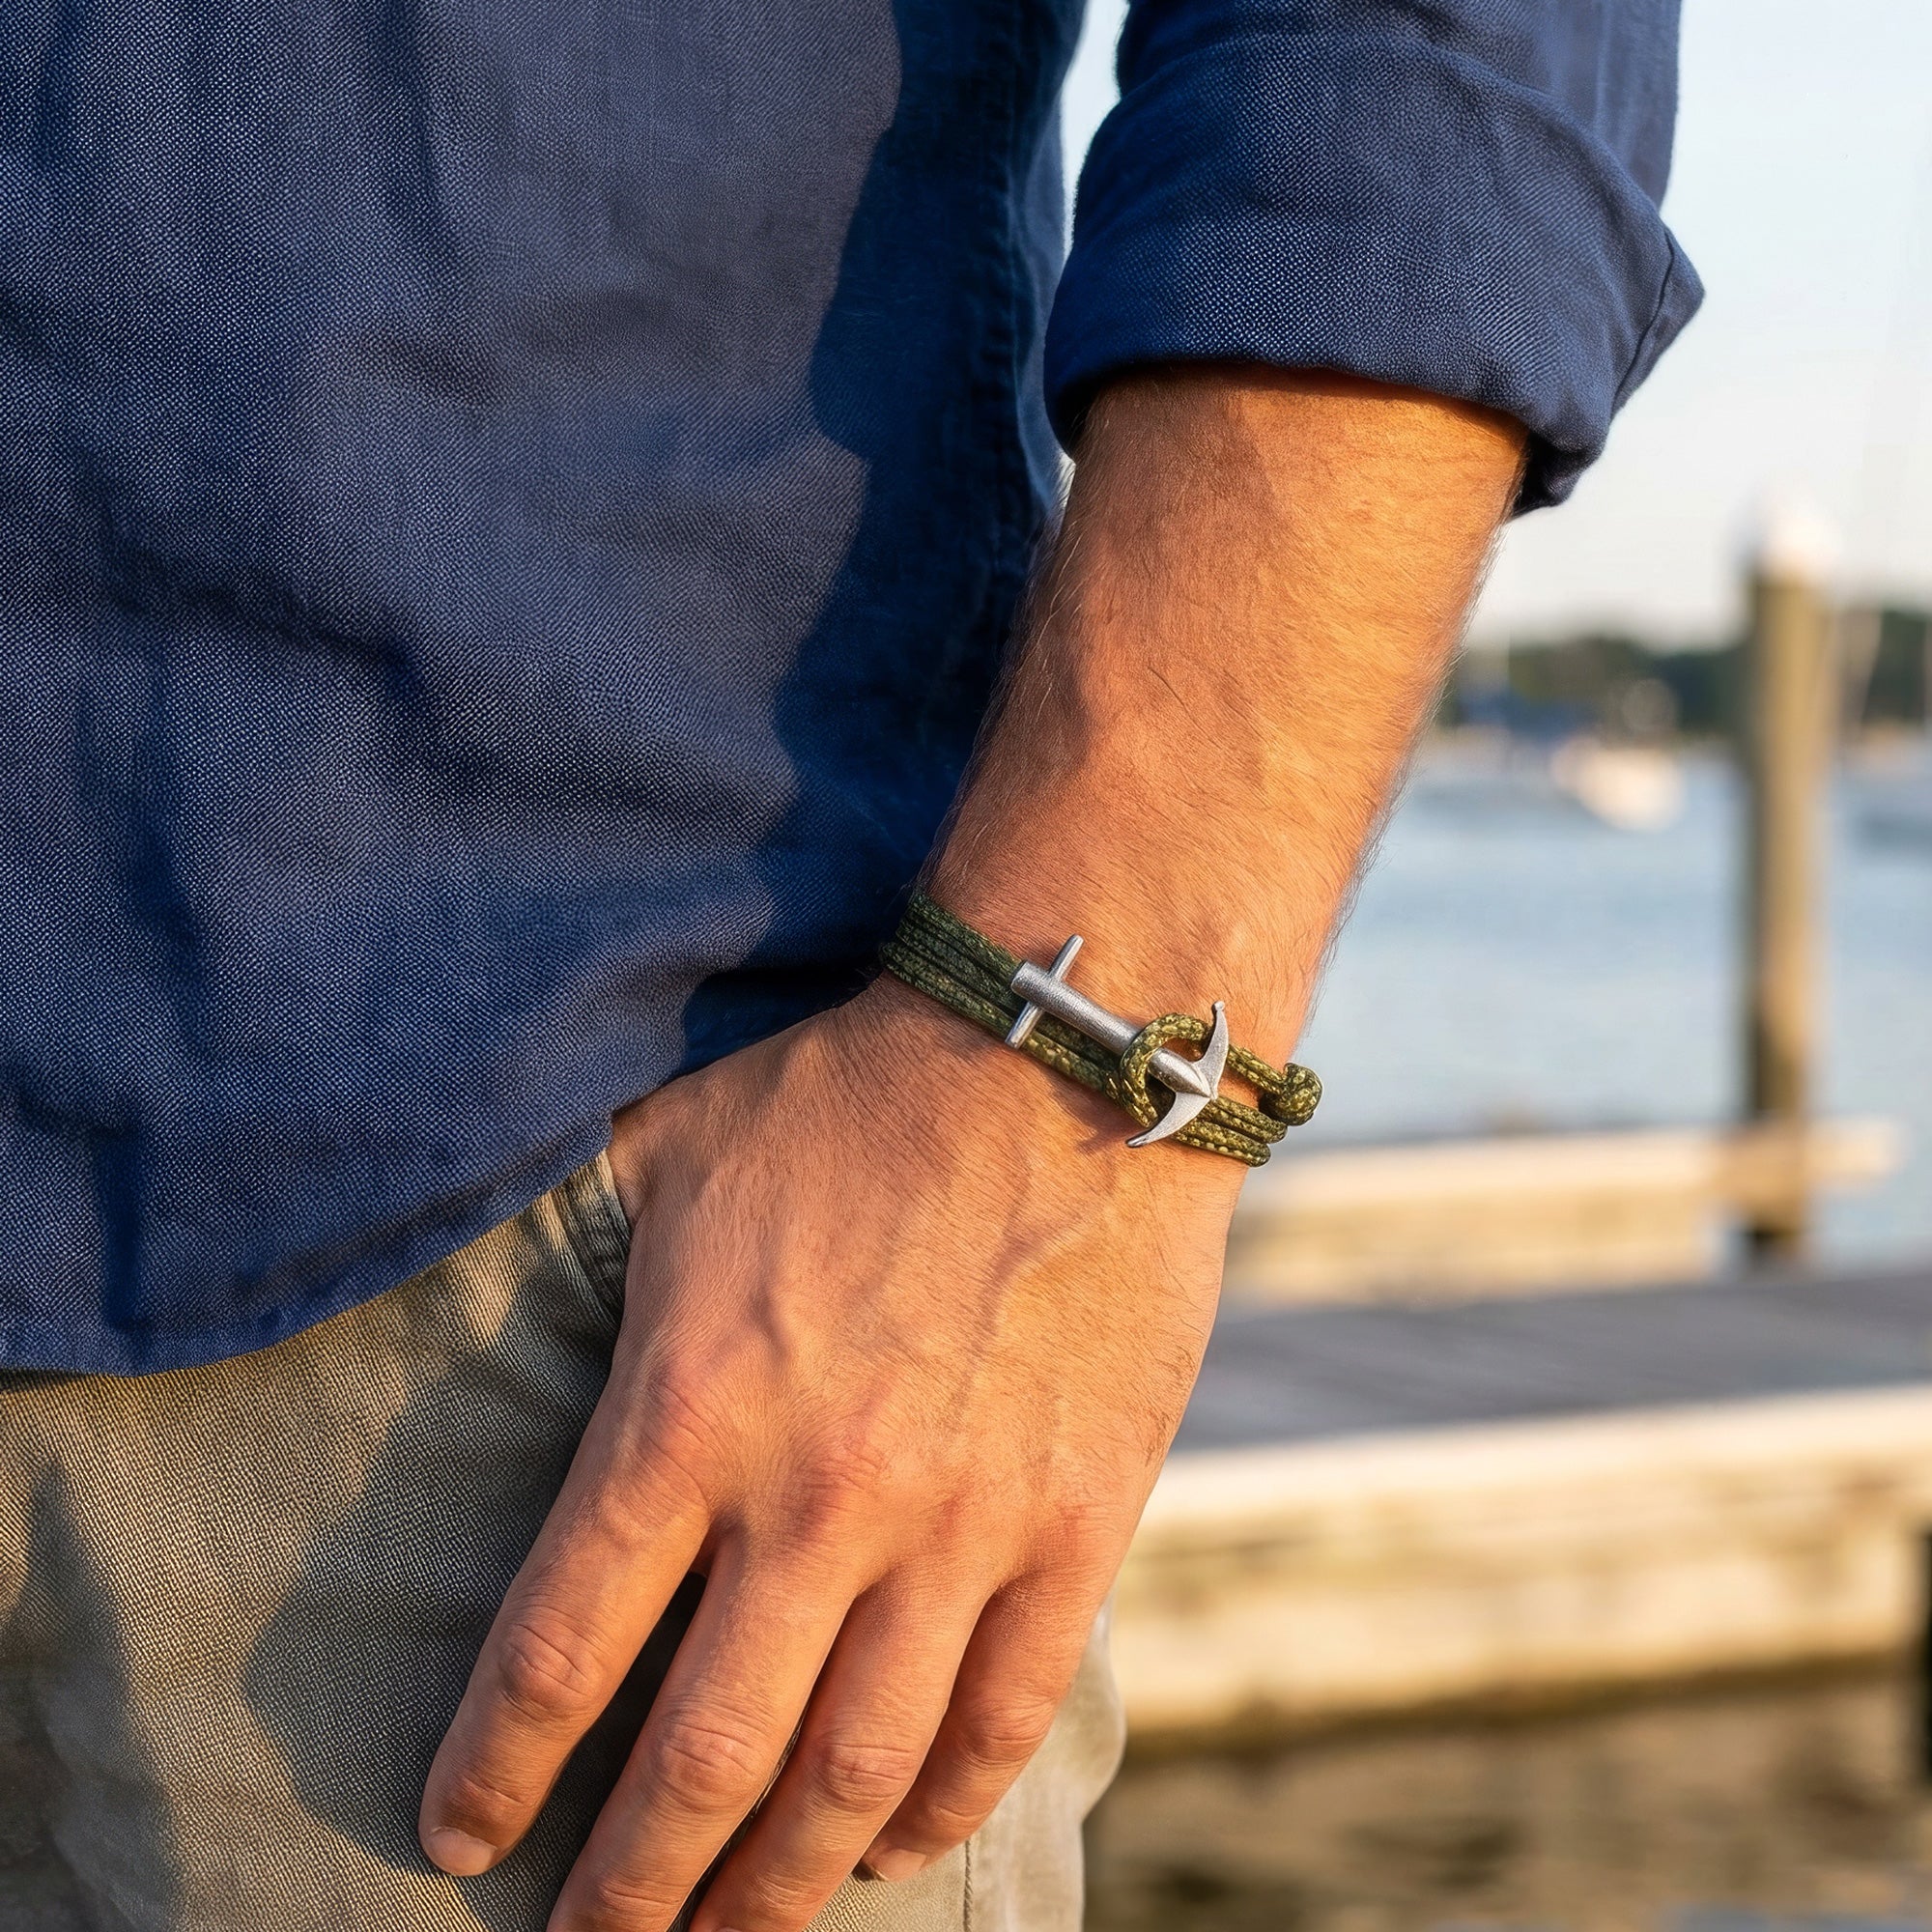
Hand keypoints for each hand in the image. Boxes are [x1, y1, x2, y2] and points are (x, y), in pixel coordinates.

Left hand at [418, 974, 1241, 1930]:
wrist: (1063, 1059)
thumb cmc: (849, 1097)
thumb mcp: (665, 1154)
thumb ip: (563, 1247)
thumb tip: (459, 1277)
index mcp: (692, 1409)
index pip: (560, 1650)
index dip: (494, 1771)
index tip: (458, 1839)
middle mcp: (819, 1497)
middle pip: (702, 1763)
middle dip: (628, 1891)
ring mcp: (962, 1525)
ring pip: (852, 1778)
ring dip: (776, 1890)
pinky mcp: (1076, 1524)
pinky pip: (1002, 1716)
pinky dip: (938, 1807)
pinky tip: (890, 1844)